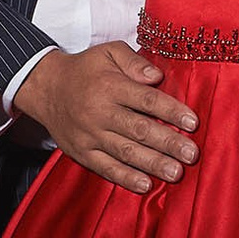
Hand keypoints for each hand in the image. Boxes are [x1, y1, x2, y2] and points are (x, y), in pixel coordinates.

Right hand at [12, 42, 197, 192]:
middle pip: (139, 130)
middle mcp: (100, 113)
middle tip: (191, 154)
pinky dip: (125, 178)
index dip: (171, 111)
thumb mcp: (108, 52)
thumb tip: (157, 76)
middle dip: (168, 143)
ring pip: (125, 152)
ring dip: (153, 164)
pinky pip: (105, 168)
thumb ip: (134, 62)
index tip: (192, 122)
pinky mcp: (81, 153)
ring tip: (176, 173)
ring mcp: (89, 136)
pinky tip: (145, 185)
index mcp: (110, 86)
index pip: (146, 100)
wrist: (46, 89)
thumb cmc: (85, 69)